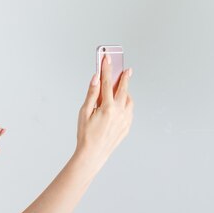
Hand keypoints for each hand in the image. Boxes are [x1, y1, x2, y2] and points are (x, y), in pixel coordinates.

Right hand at [75, 53, 133, 169]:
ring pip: (129, 100)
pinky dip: (126, 104)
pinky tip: (120, 104)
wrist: (93, 154)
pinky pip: (130, 111)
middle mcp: (119, 112)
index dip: (106, 69)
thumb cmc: (85, 134)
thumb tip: (96, 79)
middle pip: (123, 89)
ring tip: (120, 89)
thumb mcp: (84, 113)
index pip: (107, 83)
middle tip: (126, 69)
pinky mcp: (127, 126)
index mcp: (107, 108)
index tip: (107, 58)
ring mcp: (125, 120)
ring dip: (125, 92)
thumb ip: (92, 94)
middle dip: (124, 77)